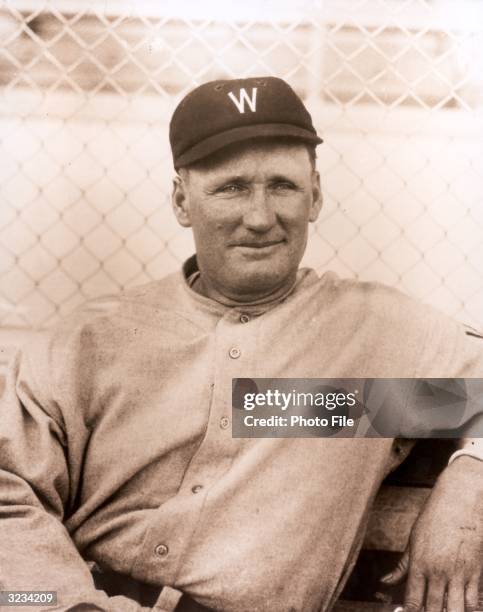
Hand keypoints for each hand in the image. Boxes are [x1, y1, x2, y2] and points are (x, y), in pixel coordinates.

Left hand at [381, 456, 482, 610]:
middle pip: (434, 610)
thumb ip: (401, 566)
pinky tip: (464, 610)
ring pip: (456, 610)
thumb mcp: (413, 540)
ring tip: (445, 611)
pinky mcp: (476, 572)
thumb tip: (384, 582)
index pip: (412, 600)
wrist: (458, 502)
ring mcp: (458, 574)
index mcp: (419, 564)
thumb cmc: (433, 519)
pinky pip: (475, 602)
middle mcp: (437, 572)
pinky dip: (471, 610)